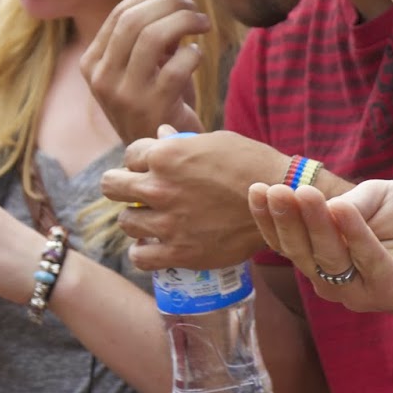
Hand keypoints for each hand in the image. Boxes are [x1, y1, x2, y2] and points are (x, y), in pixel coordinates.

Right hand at [81, 0, 210, 144]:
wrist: (162, 153)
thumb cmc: (159, 99)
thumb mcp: (148, 63)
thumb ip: (155, 27)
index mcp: (92, 62)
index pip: (120, 12)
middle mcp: (101, 78)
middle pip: (135, 19)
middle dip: (170, 3)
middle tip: (195, 7)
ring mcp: (123, 95)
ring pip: (153, 36)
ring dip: (185, 21)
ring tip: (203, 24)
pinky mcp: (150, 108)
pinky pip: (176, 66)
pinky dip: (192, 54)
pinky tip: (198, 55)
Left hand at [101, 126, 289, 270]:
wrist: (281, 198)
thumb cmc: (251, 163)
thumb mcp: (215, 141)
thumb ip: (181, 142)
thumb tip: (160, 135)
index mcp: (166, 154)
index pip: (129, 155)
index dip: (139, 160)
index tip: (148, 167)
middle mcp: (160, 187)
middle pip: (111, 187)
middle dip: (121, 187)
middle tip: (135, 193)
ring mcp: (168, 222)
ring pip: (125, 222)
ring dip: (136, 219)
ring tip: (150, 220)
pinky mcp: (179, 252)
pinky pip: (140, 256)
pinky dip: (143, 252)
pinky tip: (153, 246)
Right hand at [249, 180, 392, 316]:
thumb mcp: (376, 196)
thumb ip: (350, 201)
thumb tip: (325, 204)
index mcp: (323, 253)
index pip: (286, 241)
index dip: (267, 218)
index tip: (256, 189)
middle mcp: (332, 277)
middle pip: (300, 251)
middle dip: (285, 220)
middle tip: (275, 190)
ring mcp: (358, 290)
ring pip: (328, 258)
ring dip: (314, 225)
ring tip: (304, 194)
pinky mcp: (389, 290)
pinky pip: (368, 262)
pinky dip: (354, 235)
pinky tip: (342, 209)